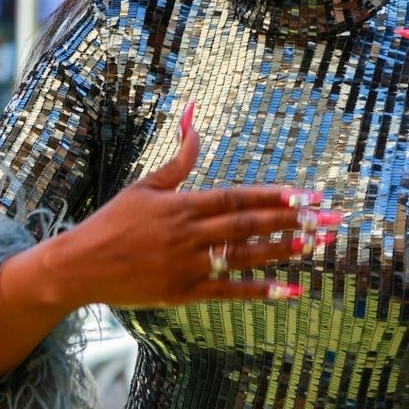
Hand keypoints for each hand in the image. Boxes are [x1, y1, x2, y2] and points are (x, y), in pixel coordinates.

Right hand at [49, 106, 338, 309]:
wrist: (79, 265)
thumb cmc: (112, 222)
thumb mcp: (145, 185)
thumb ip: (179, 159)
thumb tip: (194, 114)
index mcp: (182, 205)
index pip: (238, 197)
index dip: (275, 196)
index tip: (308, 194)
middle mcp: (189, 234)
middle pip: (249, 224)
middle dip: (294, 220)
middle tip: (330, 219)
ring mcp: (187, 266)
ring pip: (245, 256)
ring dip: (285, 251)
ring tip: (319, 246)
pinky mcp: (183, 294)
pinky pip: (229, 292)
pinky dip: (261, 291)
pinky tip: (291, 290)